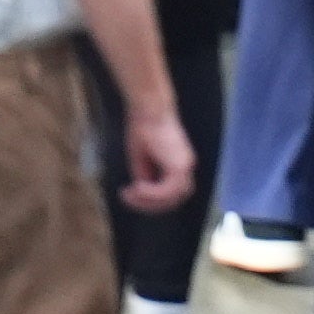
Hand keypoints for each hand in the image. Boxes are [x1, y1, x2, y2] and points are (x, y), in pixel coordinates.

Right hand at [115, 97, 198, 212]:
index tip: (128, 195)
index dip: (150, 201)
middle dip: (149, 205)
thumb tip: (144, 195)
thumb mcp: (141, 158)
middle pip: (173, 200)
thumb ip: (146, 177)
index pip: (170, 194)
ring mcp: (185, 166)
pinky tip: (137, 188)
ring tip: (131, 193)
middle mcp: (186, 166)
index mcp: (179, 164)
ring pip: (172, 199)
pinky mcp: (180, 165)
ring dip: (149, 201)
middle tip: (127, 198)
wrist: (148, 109)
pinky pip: (167, 191)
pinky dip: (151, 194)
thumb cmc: (143, 127)